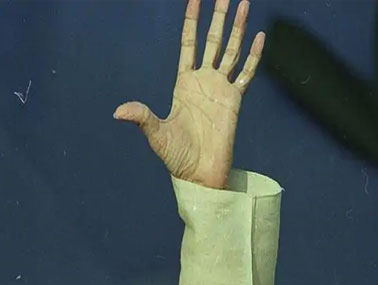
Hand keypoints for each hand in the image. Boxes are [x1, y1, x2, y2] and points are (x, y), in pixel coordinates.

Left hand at [114, 0, 264, 188]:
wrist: (199, 173)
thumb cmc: (176, 157)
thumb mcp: (156, 135)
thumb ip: (141, 118)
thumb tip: (118, 112)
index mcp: (183, 84)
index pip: (188, 45)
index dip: (191, 23)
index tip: (195, 0)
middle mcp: (203, 82)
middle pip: (213, 42)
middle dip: (218, 19)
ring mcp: (221, 90)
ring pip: (232, 52)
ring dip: (239, 29)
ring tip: (244, 5)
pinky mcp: (235, 101)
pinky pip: (246, 74)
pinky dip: (253, 57)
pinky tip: (259, 38)